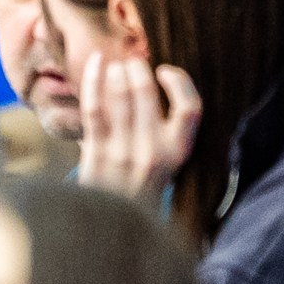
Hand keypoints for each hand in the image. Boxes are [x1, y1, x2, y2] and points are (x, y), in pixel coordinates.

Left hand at [74, 56, 201, 204]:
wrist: (113, 222)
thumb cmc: (143, 182)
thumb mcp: (170, 161)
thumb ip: (170, 129)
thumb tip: (161, 81)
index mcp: (178, 151)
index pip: (190, 106)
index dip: (180, 81)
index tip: (166, 72)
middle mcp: (153, 150)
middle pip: (146, 93)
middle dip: (138, 68)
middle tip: (134, 62)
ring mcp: (122, 151)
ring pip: (119, 96)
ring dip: (117, 72)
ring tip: (117, 65)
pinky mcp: (96, 152)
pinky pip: (94, 107)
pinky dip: (93, 80)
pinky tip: (95, 61)